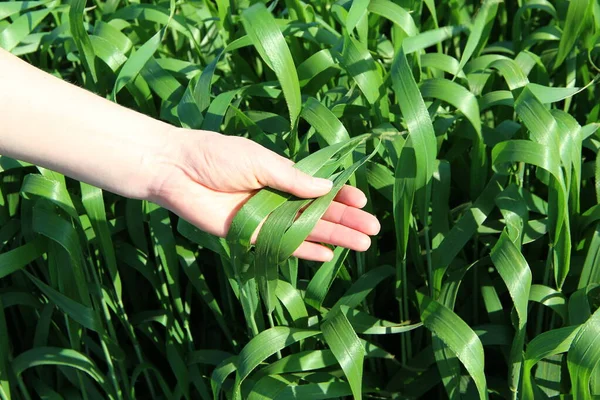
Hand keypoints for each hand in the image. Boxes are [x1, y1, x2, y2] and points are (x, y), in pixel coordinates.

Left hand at [148, 128, 380, 261]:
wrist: (176, 170)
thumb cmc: (216, 156)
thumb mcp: (259, 160)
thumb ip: (292, 178)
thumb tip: (327, 186)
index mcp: (280, 175)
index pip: (317, 188)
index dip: (340, 195)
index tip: (362, 202)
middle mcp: (276, 198)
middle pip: (317, 213)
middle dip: (346, 221)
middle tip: (372, 231)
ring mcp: (264, 218)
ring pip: (305, 230)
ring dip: (333, 237)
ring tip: (361, 245)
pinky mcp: (249, 235)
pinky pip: (281, 245)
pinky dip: (303, 250)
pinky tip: (326, 255)